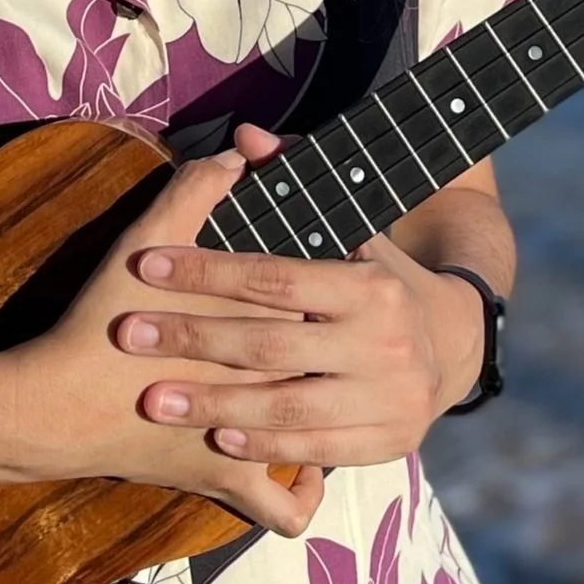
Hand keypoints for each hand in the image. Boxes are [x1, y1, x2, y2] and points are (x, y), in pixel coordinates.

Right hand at [17, 147, 326, 537]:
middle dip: (337, 348)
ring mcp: (256, 440)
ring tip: (337, 391)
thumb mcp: (146, 241)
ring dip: (330, 413)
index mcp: (266, 321)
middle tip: (339, 333)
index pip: (320, 299)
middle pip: (328, 364)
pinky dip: (300, 494)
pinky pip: (284, 507)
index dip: (332, 283)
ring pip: (320, 431)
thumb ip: (197, 190)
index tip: (334, 275)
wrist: (55, 409)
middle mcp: (273, 383)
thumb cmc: (99, 323)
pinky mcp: (229, 486)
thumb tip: (238, 154)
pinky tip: (307, 471)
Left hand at [108, 126, 489, 472]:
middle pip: (270, 344)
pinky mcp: (388, 442)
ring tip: (153, 398)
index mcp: (371, 284)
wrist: (454, 348)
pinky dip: (264, 444)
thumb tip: (245, 135)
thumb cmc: (379, 281)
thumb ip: (296, 185)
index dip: (206, 271)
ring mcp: (389, 397)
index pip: (274, 277)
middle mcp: (384, 342)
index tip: (144, 266)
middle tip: (128, 336)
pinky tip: (216, 436)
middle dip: (192, 338)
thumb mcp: (351, 231)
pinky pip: (315, 448)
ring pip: (287, 405)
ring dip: (214, 403)